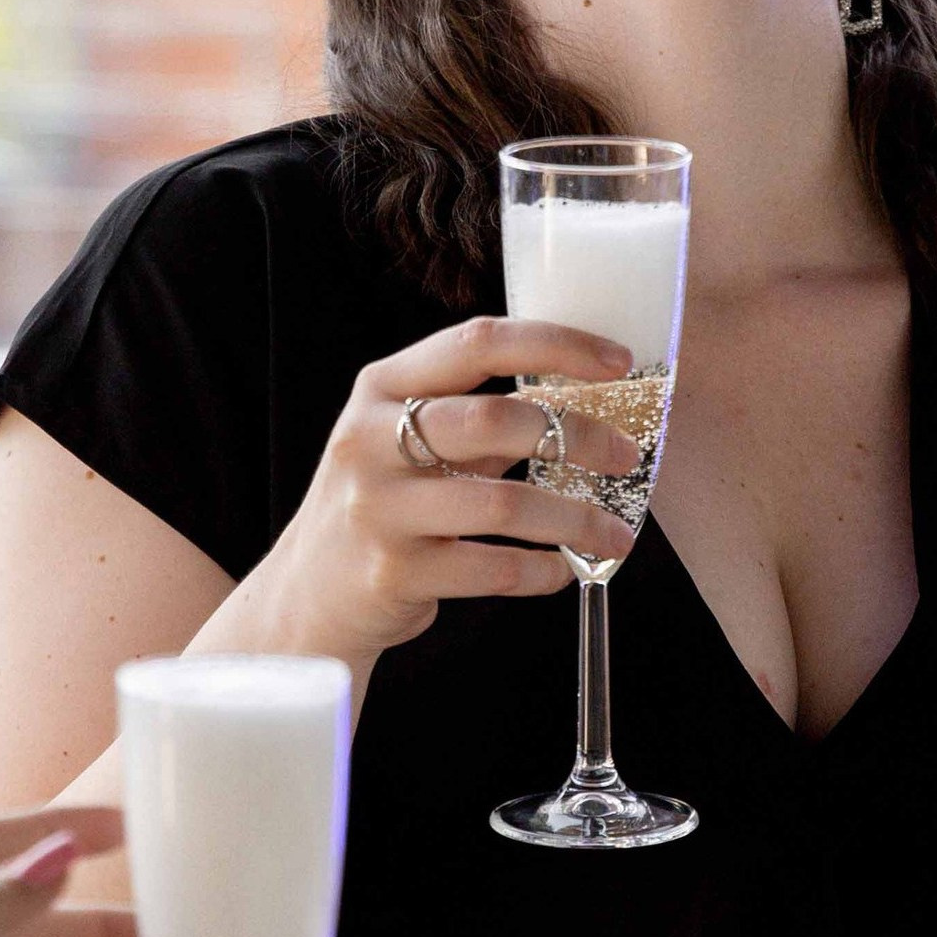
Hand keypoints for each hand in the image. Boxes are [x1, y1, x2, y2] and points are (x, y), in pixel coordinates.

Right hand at [211, 314, 642, 677]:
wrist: (310, 595)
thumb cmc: (383, 504)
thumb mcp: (407, 440)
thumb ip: (477, 415)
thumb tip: (584, 396)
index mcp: (380, 387)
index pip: (477, 342)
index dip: (556, 344)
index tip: (618, 361)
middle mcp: (369, 440)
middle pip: (496, 420)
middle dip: (579, 436)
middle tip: (626, 456)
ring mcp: (378, 509)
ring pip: (504, 504)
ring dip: (576, 519)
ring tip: (614, 534)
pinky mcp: (392, 574)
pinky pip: (493, 569)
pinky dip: (542, 571)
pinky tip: (562, 571)